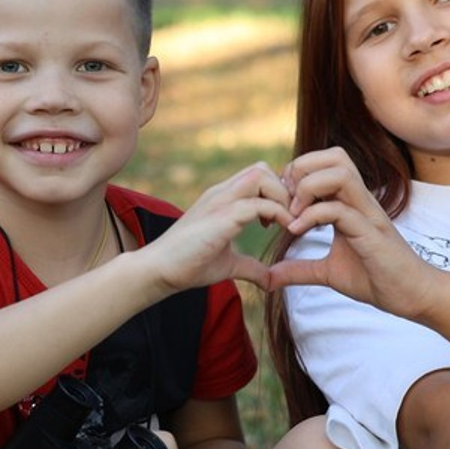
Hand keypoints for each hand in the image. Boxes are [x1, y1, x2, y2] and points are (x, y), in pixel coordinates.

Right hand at [146, 162, 297, 292]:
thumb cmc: (188, 265)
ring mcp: (219, 202)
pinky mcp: (221, 217)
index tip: (285, 218)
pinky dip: (278, 213)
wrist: (159, 270)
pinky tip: (281, 231)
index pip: (258, 175)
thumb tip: (271, 280)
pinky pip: (258, 203)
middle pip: (262, 168)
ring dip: (281, 196)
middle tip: (289, 217)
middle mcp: (221, 193)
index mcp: (222, 199)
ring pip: (261, 175)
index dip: (278, 192)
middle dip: (283, 189)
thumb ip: (251, 267)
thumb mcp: (229, 265)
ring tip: (287, 222)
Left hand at [270, 147, 441, 318]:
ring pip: (340, 172)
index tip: (280, 202)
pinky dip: (312, 215)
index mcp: (350, 203)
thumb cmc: (375, 279)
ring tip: (292, 214)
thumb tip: (269, 277)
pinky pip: (341, 209)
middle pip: (334, 156)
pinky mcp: (371, 233)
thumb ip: (299, 269)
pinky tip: (297, 232)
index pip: (325, 163)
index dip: (297, 175)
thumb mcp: (327, 273)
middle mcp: (360, 201)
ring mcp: (368, 213)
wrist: (410, 295)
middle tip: (285, 200)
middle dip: (302, 169)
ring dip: (308, 187)